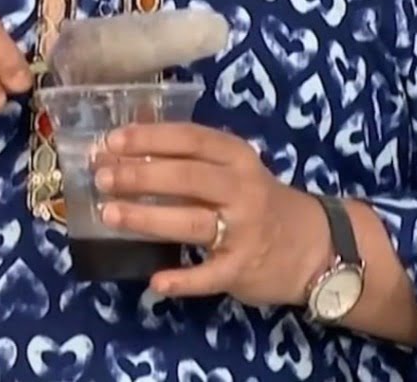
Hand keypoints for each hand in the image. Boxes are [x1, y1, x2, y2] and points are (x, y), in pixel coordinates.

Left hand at [94, 122, 330, 305]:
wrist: (314, 245)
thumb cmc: (257, 198)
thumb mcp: (231, 166)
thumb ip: (187, 154)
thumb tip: (128, 136)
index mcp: (235, 156)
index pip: (189, 139)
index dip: (149, 137)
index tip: (111, 141)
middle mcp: (242, 188)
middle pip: (186, 179)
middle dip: (140, 176)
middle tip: (101, 177)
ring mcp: (244, 230)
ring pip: (191, 222)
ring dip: (147, 218)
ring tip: (109, 214)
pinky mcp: (244, 269)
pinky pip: (209, 275)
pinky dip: (182, 279)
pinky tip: (155, 281)